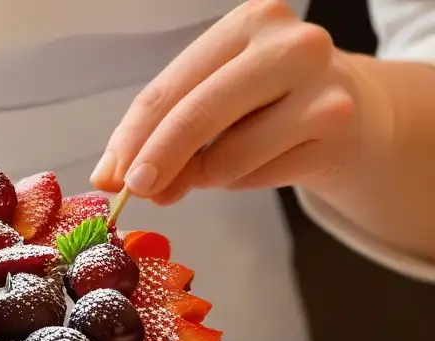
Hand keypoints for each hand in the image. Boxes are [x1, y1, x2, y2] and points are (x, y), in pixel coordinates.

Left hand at [90, 0, 361, 204]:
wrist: (358, 117)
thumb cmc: (271, 106)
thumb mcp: (214, 104)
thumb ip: (161, 135)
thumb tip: (111, 177)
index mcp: (247, 22)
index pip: (168, 88)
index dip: (131, 137)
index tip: (108, 175)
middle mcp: (287, 43)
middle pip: (194, 115)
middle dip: (155, 161)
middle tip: (135, 192)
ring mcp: (318, 83)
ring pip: (225, 156)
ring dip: (206, 176)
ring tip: (221, 164)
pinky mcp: (334, 126)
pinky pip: (256, 175)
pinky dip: (241, 182)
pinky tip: (261, 164)